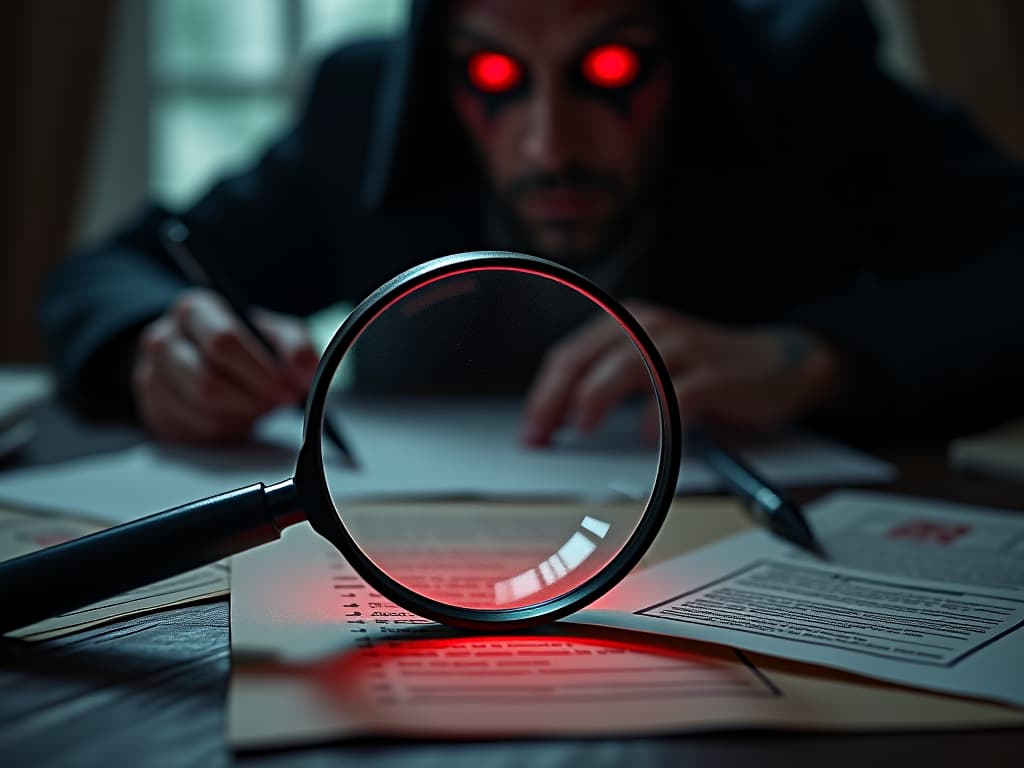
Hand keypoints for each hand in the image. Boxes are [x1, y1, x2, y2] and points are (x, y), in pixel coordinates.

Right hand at [132, 288, 318, 442]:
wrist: (204, 355)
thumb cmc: (244, 343)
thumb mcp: (276, 333)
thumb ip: (297, 348)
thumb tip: (305, 374)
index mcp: (194, 310)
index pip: (222, 342)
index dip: (260, 372)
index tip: (286, 389)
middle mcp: (163, 339)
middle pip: (208, 382)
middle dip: (251, 400)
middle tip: (275, 403)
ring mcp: (151, 376)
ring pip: (202, 413)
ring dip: (240, 417)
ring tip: (257, 406)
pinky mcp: (153, 410)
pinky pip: (195, 433)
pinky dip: (226, 431)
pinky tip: (236, 416)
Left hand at [520, 301, 845, 444]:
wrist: (780, 364)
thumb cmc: (708, 370)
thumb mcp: (652, 365)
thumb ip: (611, 380)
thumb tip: (561, 418)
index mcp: (628, 323)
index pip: (569, 355)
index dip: (542, 394)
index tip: (529, 430)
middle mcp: (650, 328)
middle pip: (585, 360)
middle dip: (554, 400)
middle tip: (539, 436)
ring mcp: (682, 349)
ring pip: (623, 369)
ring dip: (594, 399)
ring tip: (579, 428)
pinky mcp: (713, 375)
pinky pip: (676, 396)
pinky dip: (655, 417)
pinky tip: (645, 438)